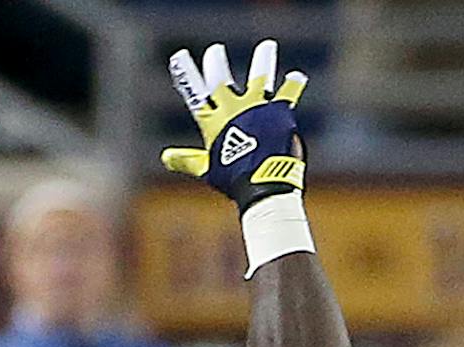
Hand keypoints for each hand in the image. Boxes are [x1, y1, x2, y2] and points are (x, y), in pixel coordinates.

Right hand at [163, 40, 307, 210]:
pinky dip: (293, 85)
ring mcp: (256, 108)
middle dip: (216, 63)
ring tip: (267, 46)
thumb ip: (186, 159)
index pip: (194, 91)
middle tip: (215, 50)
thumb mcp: (206, 169)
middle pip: (220, 79)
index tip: (180, 56)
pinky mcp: (278, 113)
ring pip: (258, 78)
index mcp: (212, 121)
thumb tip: (166, 157)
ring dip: (262, 61)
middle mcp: (232, 109)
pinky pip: (287, 95)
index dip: (186, 72)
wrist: (264, 184)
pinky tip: (298, 76)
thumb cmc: (235, 180)